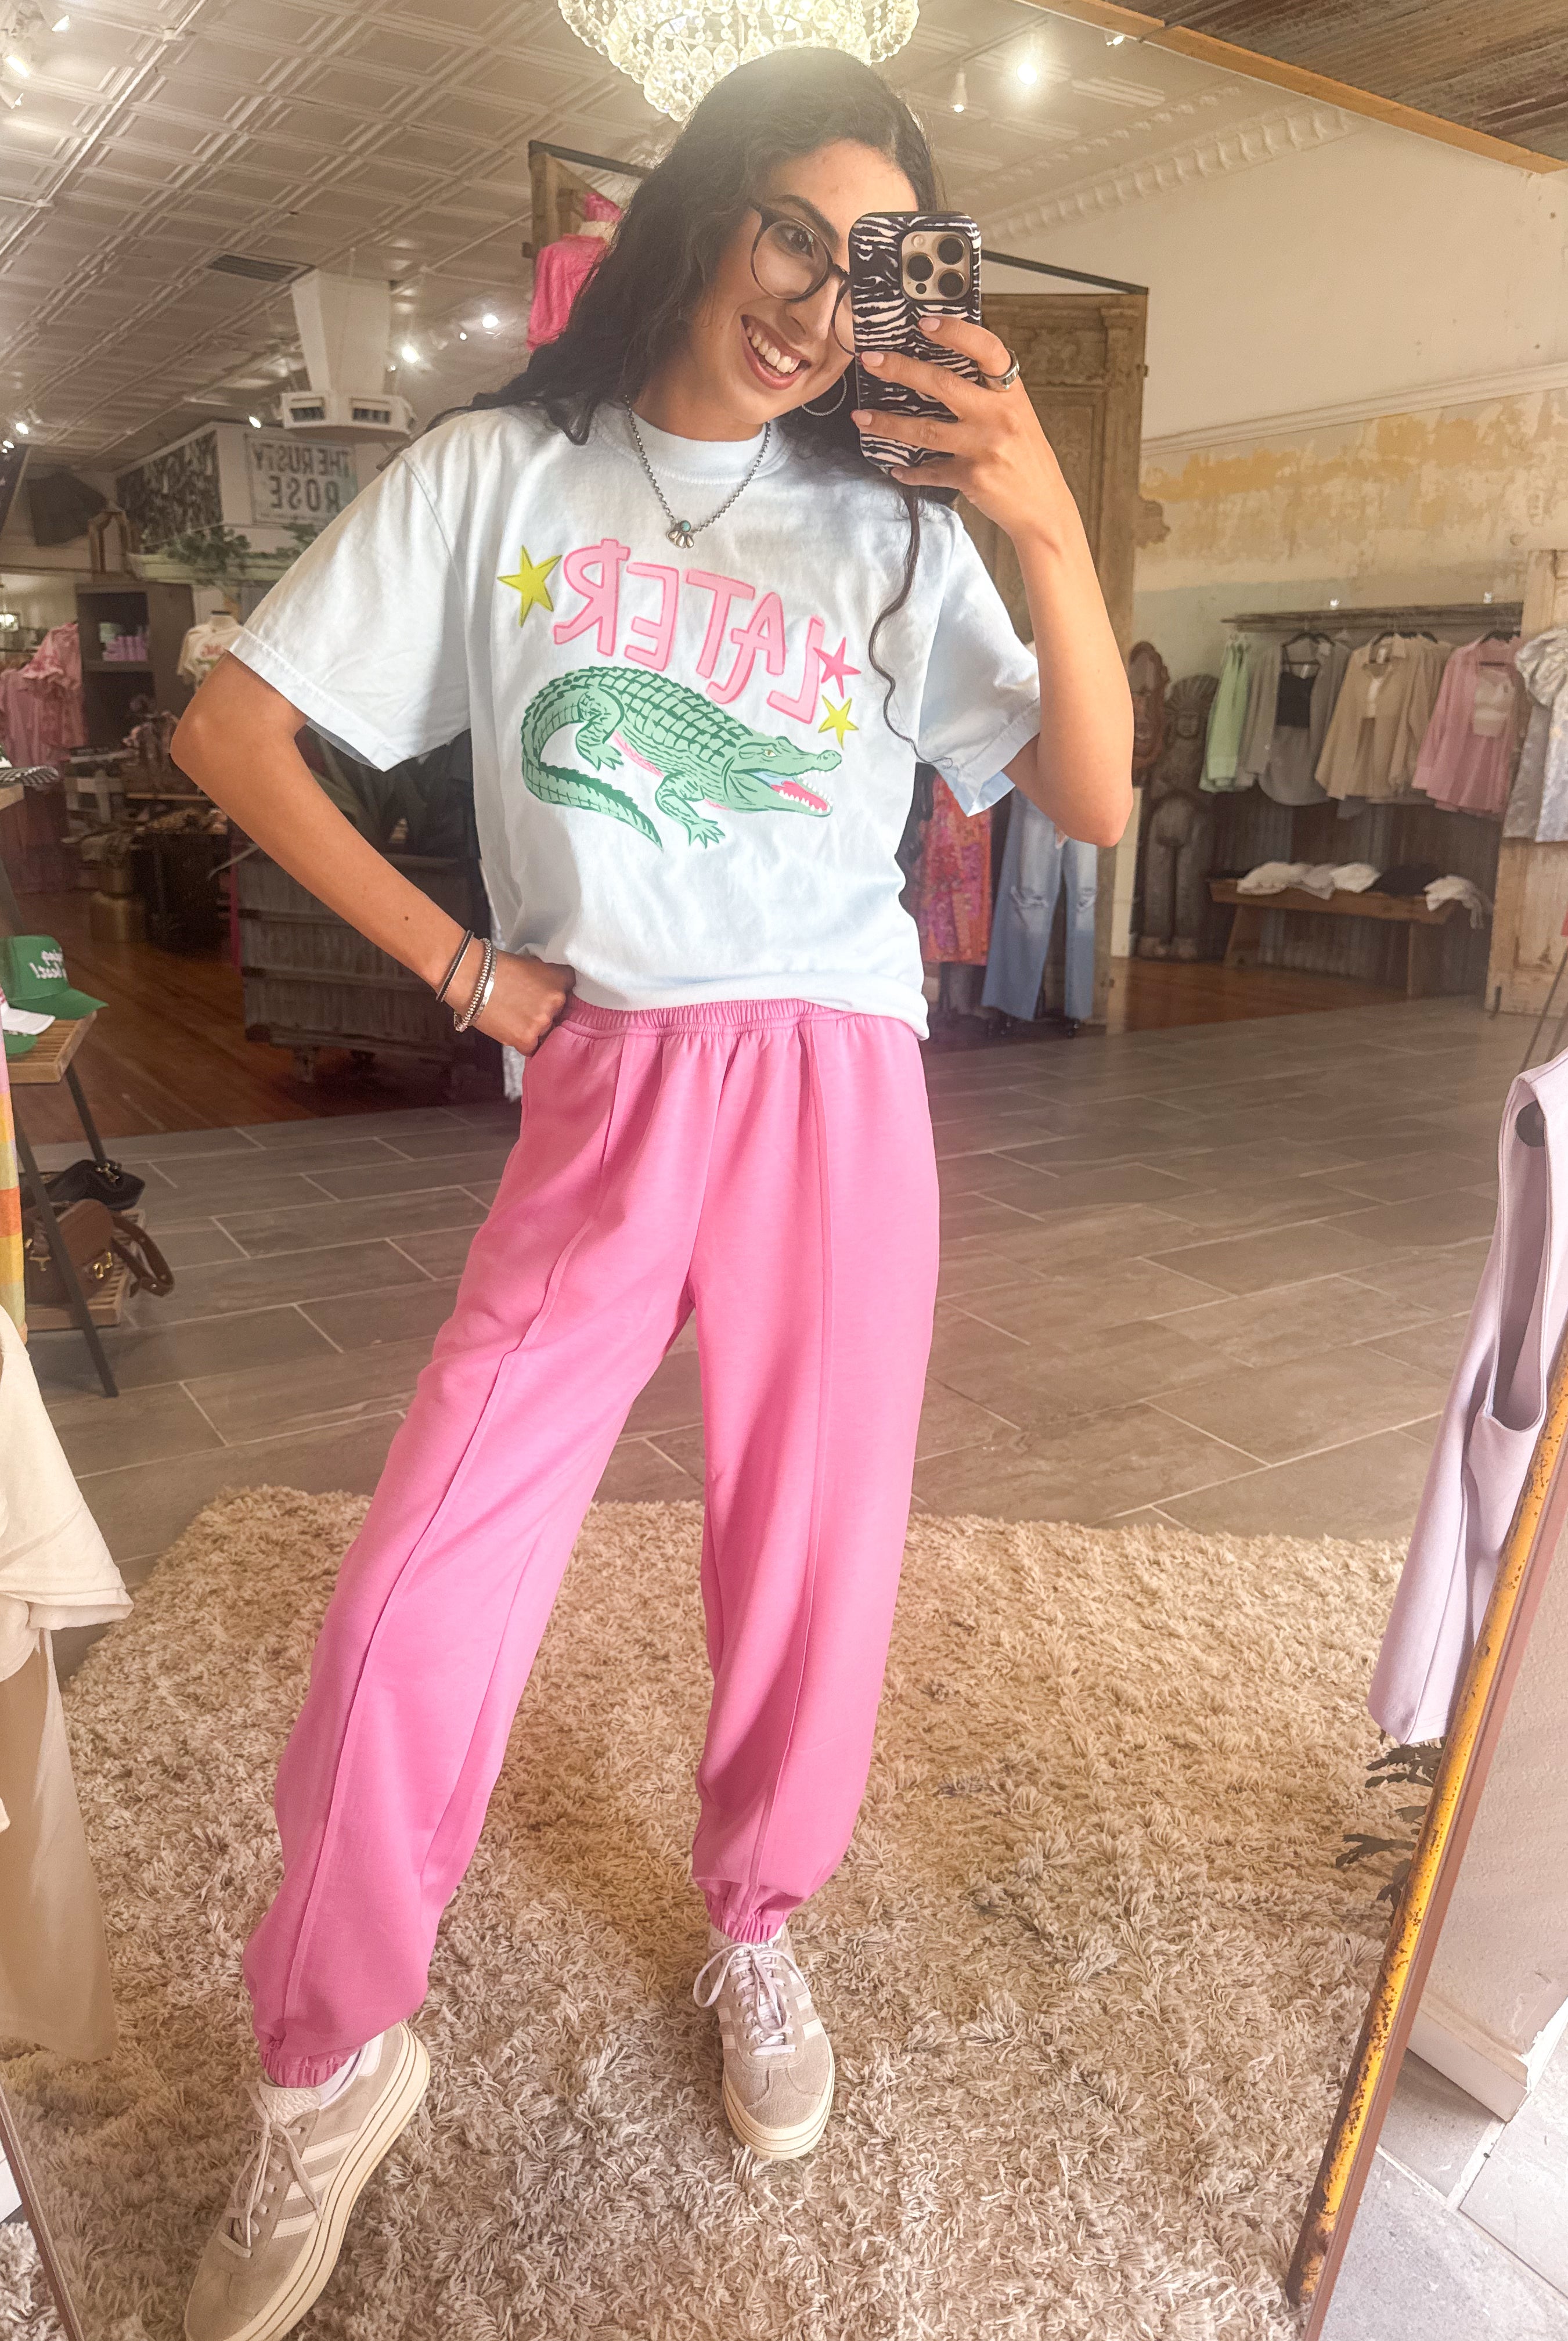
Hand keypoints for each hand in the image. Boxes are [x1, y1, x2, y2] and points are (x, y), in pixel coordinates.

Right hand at [462, 945, 574, 1054]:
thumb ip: (547, 977)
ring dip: (533, 1028)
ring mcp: (542, 1021)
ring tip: (513, 1015)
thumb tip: (549, 989)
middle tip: (524, 1005)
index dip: (557, 994)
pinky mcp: (527, 1039)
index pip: (571, 990)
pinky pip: (532, 1047)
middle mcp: (556, 1001)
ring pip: (545, 1032)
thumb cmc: (495, 967)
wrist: (470, 978)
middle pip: (559, 1014)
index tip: (547, 994)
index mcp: (560, 978)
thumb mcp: (531, 963)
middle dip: (545, 1012)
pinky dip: (522, 1041)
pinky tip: (510, 1028)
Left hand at [852, 315, 1078, 554]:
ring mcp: (984, 447)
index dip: (955, 332)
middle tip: (872, 361)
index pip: (985, 350)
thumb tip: (945, 370)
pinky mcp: (971, 477)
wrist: (1043, 507)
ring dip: (888, 423)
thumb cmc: (1027, 459)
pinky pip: (930, 470)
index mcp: (1011, 393)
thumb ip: (989, 393)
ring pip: (925, 430)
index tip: (924, 324)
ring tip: (862, 418)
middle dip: (901, 370)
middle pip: (943, 384)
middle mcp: (998, 416)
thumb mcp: (1018, 416)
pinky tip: (894, 467)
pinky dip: (910, 470)